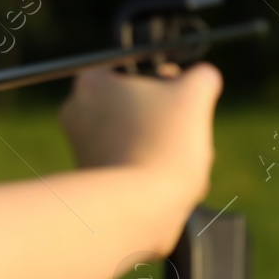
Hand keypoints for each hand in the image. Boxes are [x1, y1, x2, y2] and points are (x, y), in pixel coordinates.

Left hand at [58, 61, 221, 214]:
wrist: (140, 208)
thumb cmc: (163, 145)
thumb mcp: (194, 96)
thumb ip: (201, 77)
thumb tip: (202, 78)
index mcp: (91, 83)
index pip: (137, 69)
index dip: (168, 82)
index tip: (182, 100)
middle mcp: (76, 113)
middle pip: (138, 105)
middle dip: (167, 120)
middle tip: (183, 133)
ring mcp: (81, 148)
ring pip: (138, 136)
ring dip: (165, 147)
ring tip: (178, 162)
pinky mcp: (92, 179)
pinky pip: (130, 165)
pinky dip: (151, 172)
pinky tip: (166, 184)